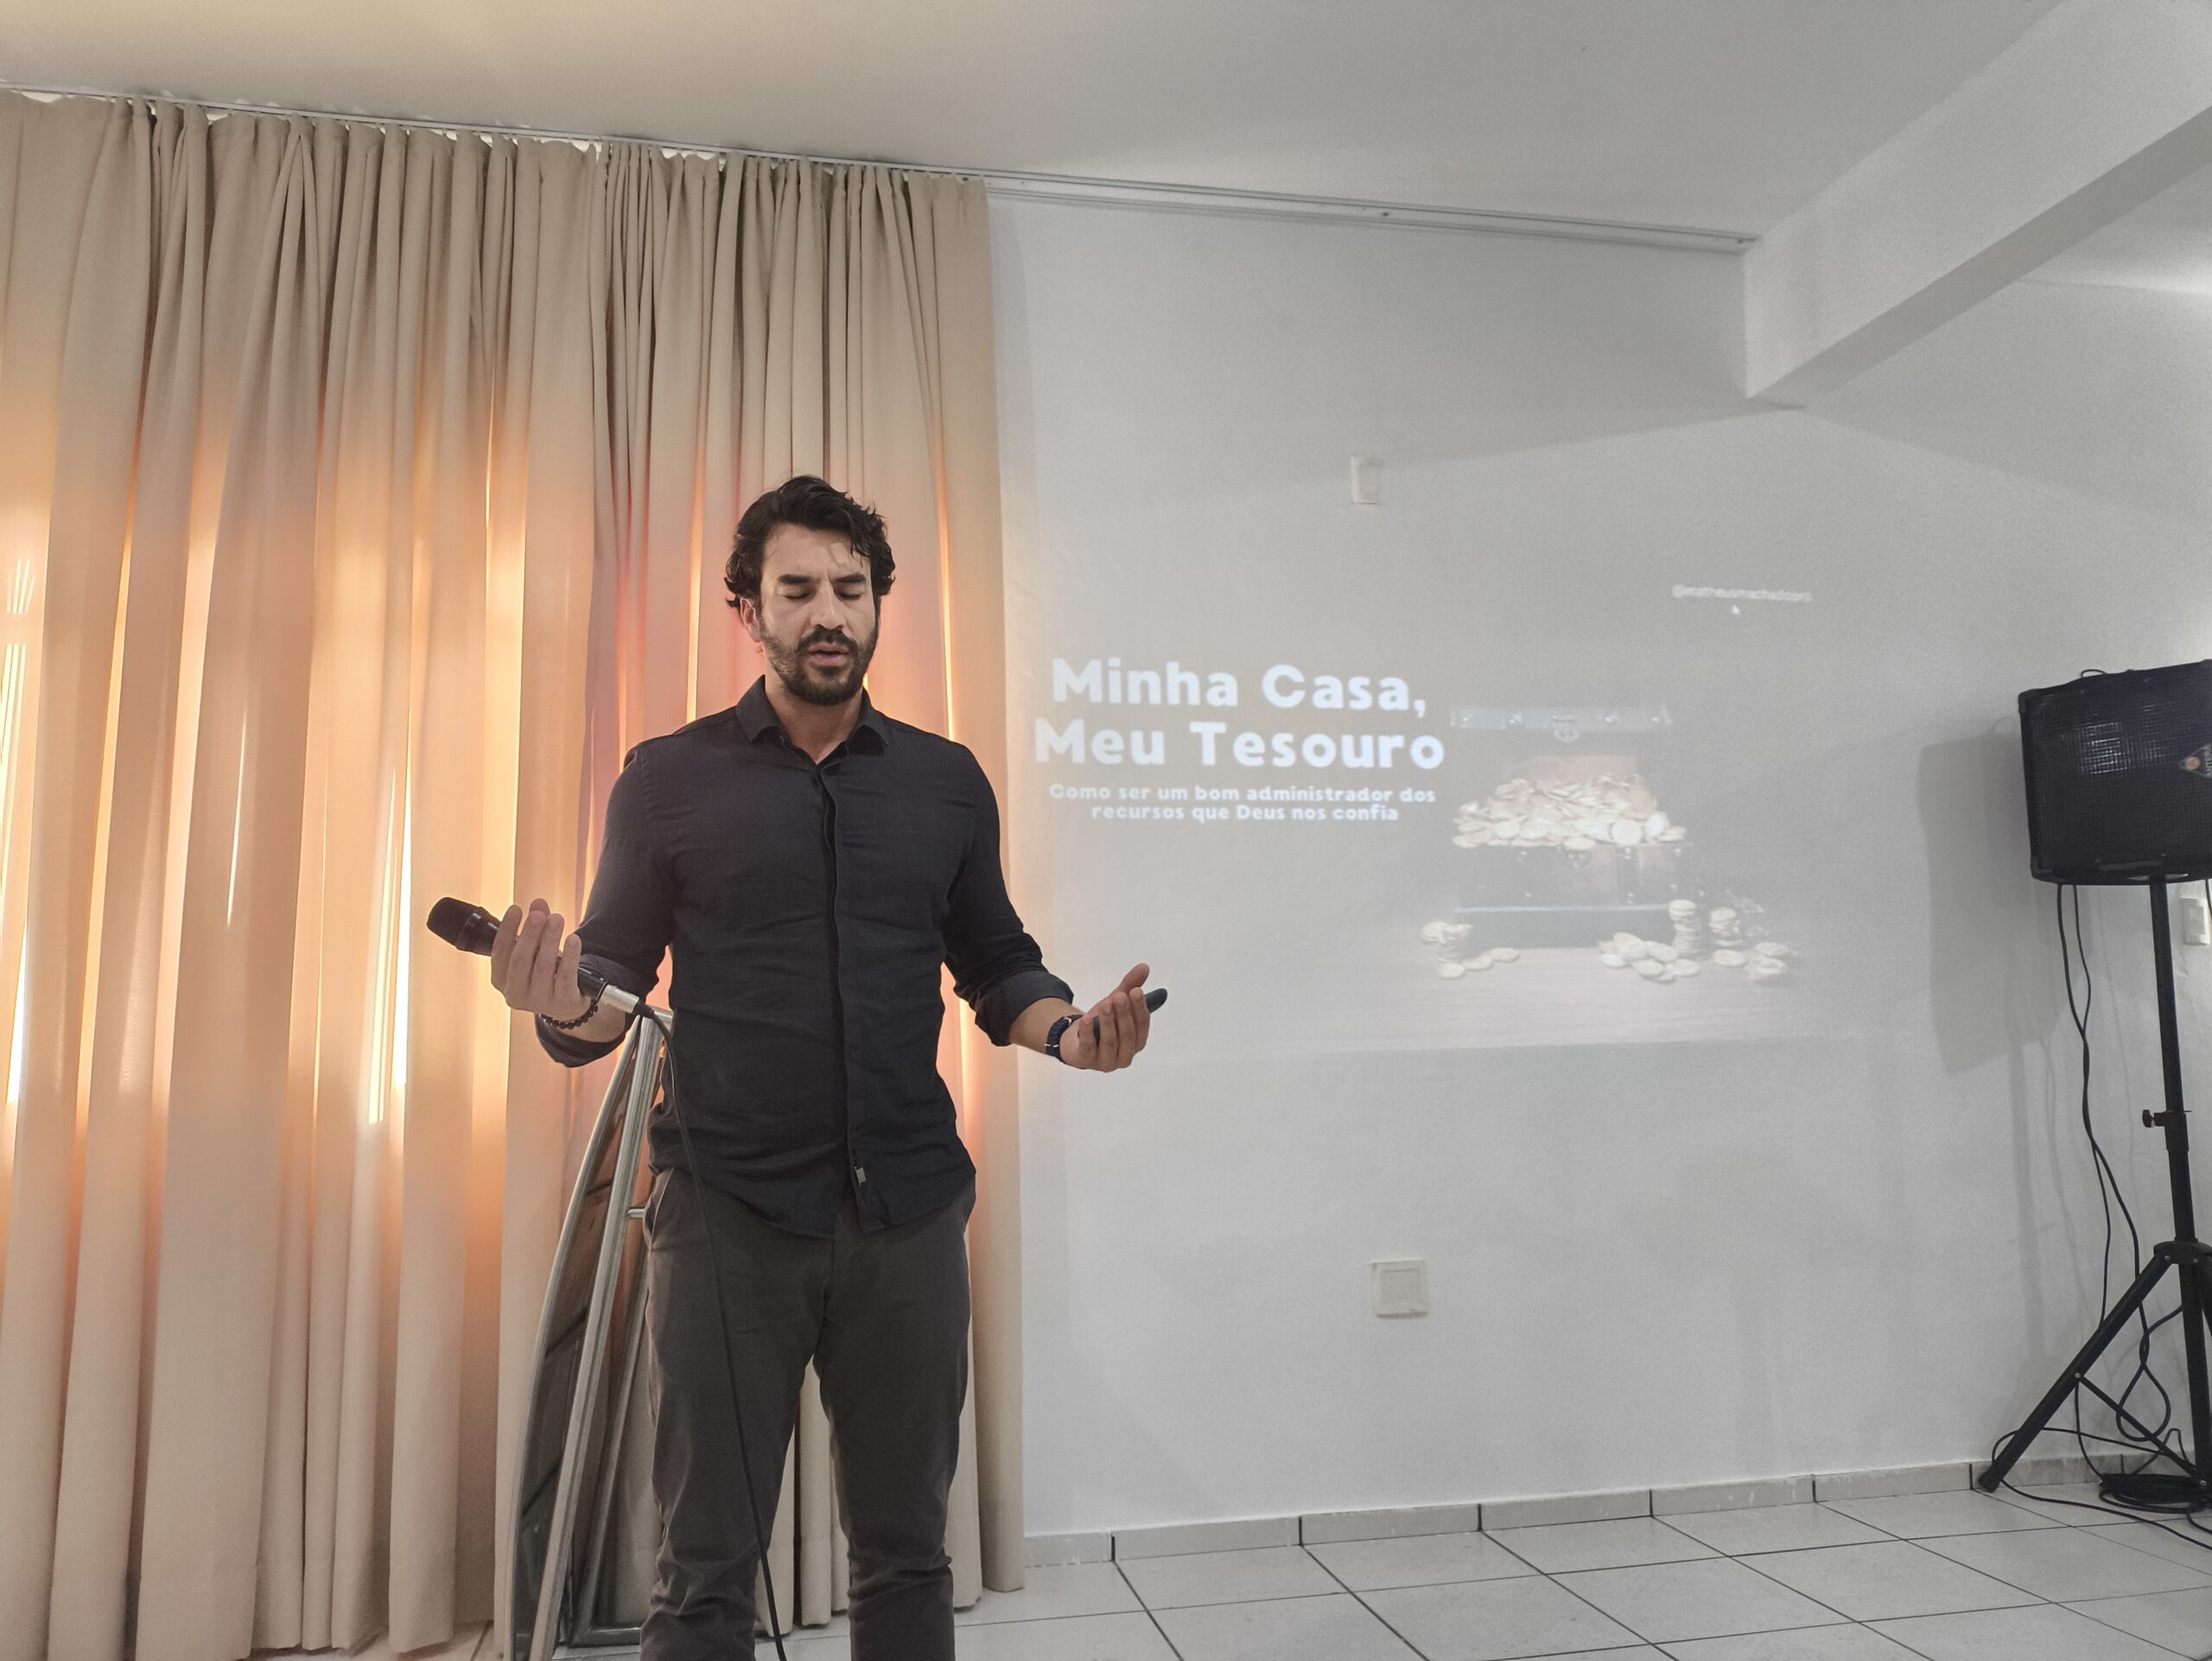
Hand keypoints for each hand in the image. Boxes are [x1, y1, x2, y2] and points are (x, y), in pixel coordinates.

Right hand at [490, 897, 591, 1021]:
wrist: (567, 1004)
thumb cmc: (546, 973)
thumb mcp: (538, 949)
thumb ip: (537, 926)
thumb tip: (538, 903)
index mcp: (501, 979)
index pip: (500, 952)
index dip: (507, 929)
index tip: (516, 908)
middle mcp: (515, 993)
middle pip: (520, 960)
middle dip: (529, 935)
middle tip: (538, 915)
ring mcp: (539, 1001)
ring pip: (543, 966)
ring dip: (550, 940)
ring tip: (557, 919)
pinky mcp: (562, 1003)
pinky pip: (566, 977)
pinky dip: (570, 957)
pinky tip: (573, 940)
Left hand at [1058, 963, 1151, 1071]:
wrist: (1074, 1039)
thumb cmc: (1101, 1022)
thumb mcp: (1115, 1002)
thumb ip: (1129, 986)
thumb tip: (1144, 967)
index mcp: (1137, 1041)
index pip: (1142, 1025)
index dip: (1140, 1008)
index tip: (1136, 991)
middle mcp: (1125, 1055)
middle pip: (1128, 1034)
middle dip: (1124, 1014)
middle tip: (1119, 996)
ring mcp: (1106, 1061)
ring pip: (1110, 1041)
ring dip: (1108, 1021)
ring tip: (1104, 1003)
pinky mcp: (1086, 1060)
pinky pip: (1088, 1046)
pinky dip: (1087, 1032)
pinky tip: (1086, 1018)